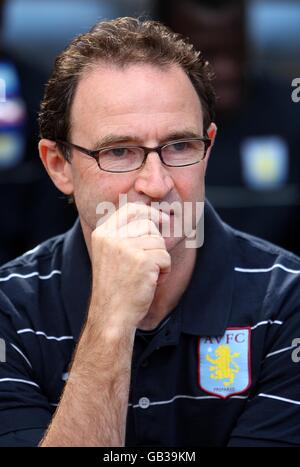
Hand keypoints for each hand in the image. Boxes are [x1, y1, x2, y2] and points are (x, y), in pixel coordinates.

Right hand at [89, 203, 170, 329]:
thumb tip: (153, 216)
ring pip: (159, 241)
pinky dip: (164, 271)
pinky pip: (165, 257)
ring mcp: (126, 247)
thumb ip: (124, 234)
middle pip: (148, 224)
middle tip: (147, 262)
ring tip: (145, 275)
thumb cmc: (115, 287)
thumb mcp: (111, 254)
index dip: (149, 213)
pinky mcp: (142, 260)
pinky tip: (150, 282)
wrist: (111, 315)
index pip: (131, 209)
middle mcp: (112, 237)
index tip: (160, 220)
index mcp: (102, 233)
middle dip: (155, 242)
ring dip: (159, 259)